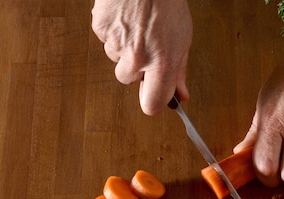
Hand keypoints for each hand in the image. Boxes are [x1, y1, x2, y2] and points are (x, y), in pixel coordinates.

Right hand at [91, 0, 192, 114]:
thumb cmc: (167, 4)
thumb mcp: (182, 40)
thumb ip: (179, 71)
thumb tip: (180, 95)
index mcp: (162, 63)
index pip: (151, 104)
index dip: (151, 102)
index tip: (152, 96)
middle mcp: (138, 57)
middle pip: (128, 80)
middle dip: (135, 67)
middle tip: (146, 45)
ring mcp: (117, 43)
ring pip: (116, 59)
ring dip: (124, 48)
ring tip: (137, 26)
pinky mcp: (101, 28)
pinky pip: (105, 40)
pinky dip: (113, 32)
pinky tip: (125, 18)